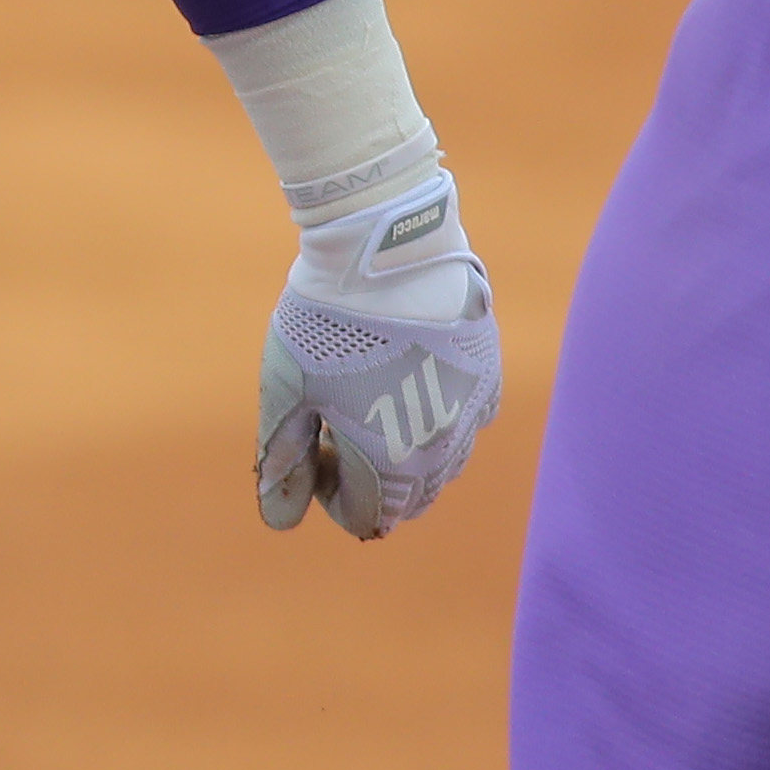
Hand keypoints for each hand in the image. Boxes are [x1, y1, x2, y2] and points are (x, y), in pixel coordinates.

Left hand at [252, 166, 502, 540]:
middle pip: (410, 500)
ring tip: (370, 404)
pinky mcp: (489, 375)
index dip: (329, 493)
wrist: (384, 249)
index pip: (364, 516)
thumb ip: (283, 464)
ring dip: (407, 457)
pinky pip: (470, 423)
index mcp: (391, 463)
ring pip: (445, 467)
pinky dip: (440, 422)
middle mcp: (443, 449)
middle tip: (338, 429)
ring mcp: (474, 412)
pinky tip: (410, 384)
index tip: (313, 448)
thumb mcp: (285, 394)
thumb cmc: (324, 323)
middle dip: (371, 482)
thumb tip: (280, 521)